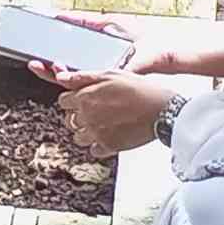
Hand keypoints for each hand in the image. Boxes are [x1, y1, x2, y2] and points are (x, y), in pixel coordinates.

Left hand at [48, 68, 180, 153]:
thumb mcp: (110, 74)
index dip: (73, 99)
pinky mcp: (108, 147)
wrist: (162, 110)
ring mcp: (96, 133)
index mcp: (85, 97)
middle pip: (69, 120)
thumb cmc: (140, 90)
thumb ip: (82, 77)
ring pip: (78, 137)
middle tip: (97, 110)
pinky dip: (99, 145)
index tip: (82, 98)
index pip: (63, 101)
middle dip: (79, 115)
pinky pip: (93, 150)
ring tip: (104, 122)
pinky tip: (110, 134)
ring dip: (87, 131)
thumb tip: (61, 78)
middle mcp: (87, 117)